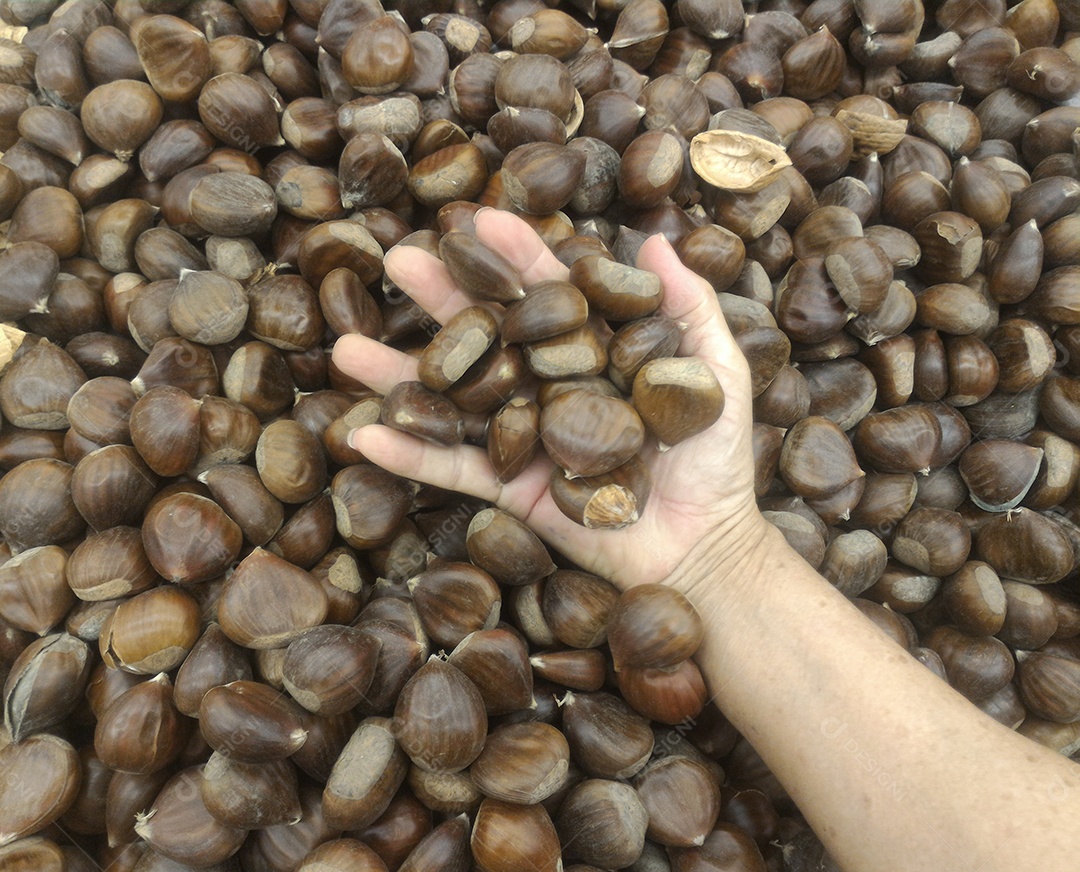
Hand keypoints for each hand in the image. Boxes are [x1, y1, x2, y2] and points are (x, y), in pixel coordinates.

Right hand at [331, 209, 767, 591]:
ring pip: (455, 399)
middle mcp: (548, 386)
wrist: (702, 545)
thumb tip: (658, 241)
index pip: (549, 295)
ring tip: (346, 348)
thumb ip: (691, 311)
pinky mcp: (508, 489)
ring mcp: (522, 436)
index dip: (516, 257)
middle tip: (395, 260)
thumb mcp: (717, 376)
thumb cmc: (715, 459)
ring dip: (400, 375)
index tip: (480, 219)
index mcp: (593, 352)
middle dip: (442, 298)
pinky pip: (452, 470)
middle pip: (488, 334)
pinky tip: (362, 430)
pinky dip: (409, 454)